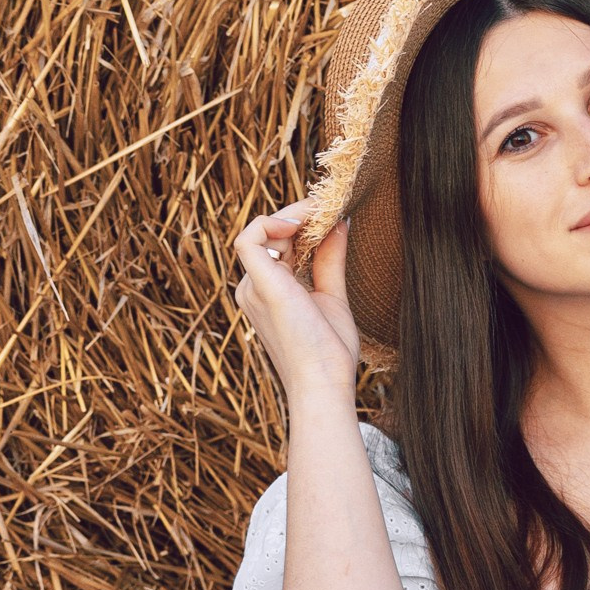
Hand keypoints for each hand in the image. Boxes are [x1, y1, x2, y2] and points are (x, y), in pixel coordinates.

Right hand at [233, 202, 360, 405]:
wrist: (324, 383)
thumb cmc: (328, 351)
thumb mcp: (331, 294)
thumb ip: (330, 259)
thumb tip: (340, 224)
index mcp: (269, 291)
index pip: (278, 244)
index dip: (303, 224)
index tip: (333, 213)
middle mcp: (253, 287)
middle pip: (270, 234)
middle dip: (300, 214)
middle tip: (331, 205)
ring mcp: (252, 287)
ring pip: (259, 231)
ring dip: (291, 214)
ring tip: (322, 210)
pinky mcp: (259, 285)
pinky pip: (249, 238)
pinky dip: (272, 222)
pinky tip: (301, 224)